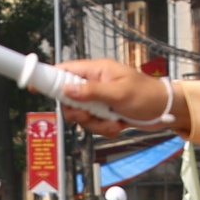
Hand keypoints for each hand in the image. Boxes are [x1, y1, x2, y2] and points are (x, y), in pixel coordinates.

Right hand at [52, 59, 177, 135]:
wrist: (165, 110)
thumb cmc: (147, 94)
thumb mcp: (119, 92)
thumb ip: (92, 91)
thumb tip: (67, 90)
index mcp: (96, 71)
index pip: (64, 71)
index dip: (47, 78)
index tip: (34, 85)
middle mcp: (94, 84)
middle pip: (68, 99)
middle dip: (79, 112)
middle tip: (91, 114)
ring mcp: (98, 100)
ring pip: (80, 116)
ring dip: (95, 123)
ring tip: (113, 120)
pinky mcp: (103, 114)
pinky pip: (93, 125)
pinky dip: (104, 129)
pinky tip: (118, 124)